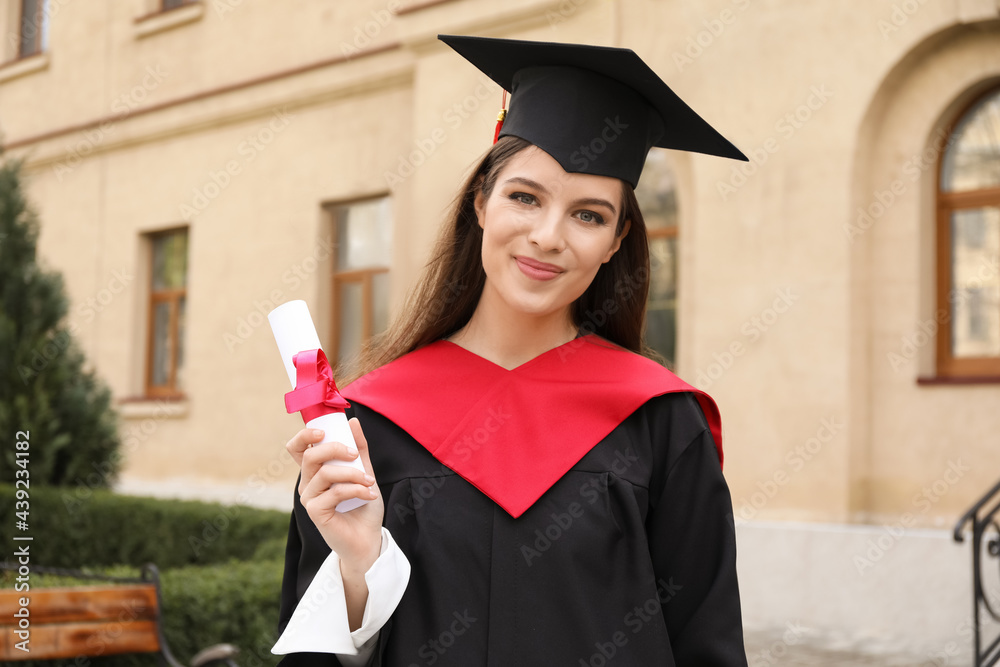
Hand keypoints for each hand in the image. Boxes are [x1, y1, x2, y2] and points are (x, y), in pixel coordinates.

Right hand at [286, 418, 384, 573]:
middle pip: (310, 456)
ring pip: (325, 473)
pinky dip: (355, 489)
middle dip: (335, 449)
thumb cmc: (364, 506)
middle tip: (355, 455)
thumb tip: (353, 421)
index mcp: (315, 471)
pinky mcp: (315, 513)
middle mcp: (307, 484)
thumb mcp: (365, 472)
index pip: (297, 448)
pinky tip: (369, 494)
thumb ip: (359, 449)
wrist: (369, 538)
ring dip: (352, 473)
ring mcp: (309, 499)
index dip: (304, 435)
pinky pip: (334, 492)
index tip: (323, 430)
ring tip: (370, 481)